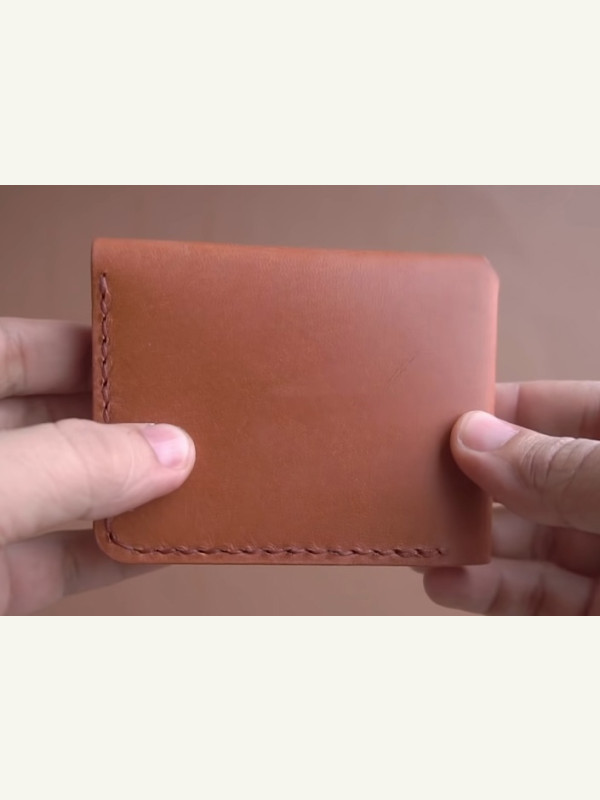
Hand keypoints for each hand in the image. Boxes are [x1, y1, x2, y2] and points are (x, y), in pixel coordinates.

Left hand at [0, 318, 194, 613]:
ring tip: (196, 480)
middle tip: (192, 420)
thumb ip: (64, 467)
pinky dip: (105, 556)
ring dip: (126, 494)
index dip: (86, 345)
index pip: (19, 349)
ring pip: (63, 495)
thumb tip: (166, 452)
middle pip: (53, 422)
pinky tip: (159, 545)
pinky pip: (56, 559)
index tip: (156, 352)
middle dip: (122, 424)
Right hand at [423, 381, 599, 613]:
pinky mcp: (598, 610)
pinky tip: (448, 583)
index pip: (559, 410)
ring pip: (527, 541)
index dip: (499, 410)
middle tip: (413, 483)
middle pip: (530, 478)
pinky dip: (492, 591)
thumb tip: (474, 438)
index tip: (436, 416)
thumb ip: (560, 468)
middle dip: (471, 483)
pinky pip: (540, 596)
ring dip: (469, 543)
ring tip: (418, 540)